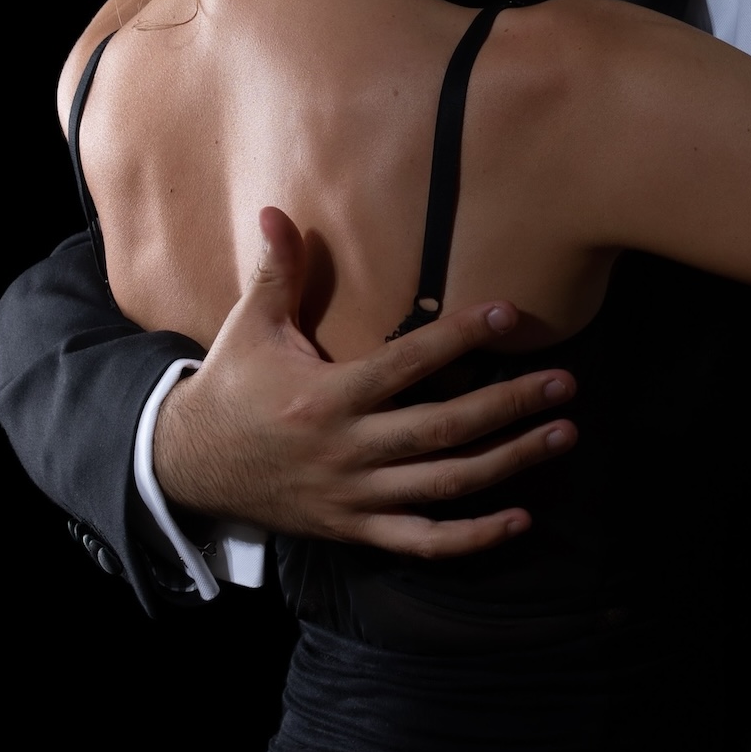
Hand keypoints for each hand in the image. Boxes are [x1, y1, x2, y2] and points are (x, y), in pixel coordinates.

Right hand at [153, 208, 577, 555]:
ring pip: (444, 484)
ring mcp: (355, 495)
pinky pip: (422, 541)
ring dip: (510, 462)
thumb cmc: (230, 388)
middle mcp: (347, 449)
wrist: (186, 467)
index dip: (459, 339)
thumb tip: (275, 210)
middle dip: (509, 405)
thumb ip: (277, 272)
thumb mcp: (250, 328)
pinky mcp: (355, 529)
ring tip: (564, 434)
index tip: (509, 315)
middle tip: (565, 382)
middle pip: (442, 428)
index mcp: (327, 395)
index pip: (406, 363)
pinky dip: (473, 537)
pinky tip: (520, 519)